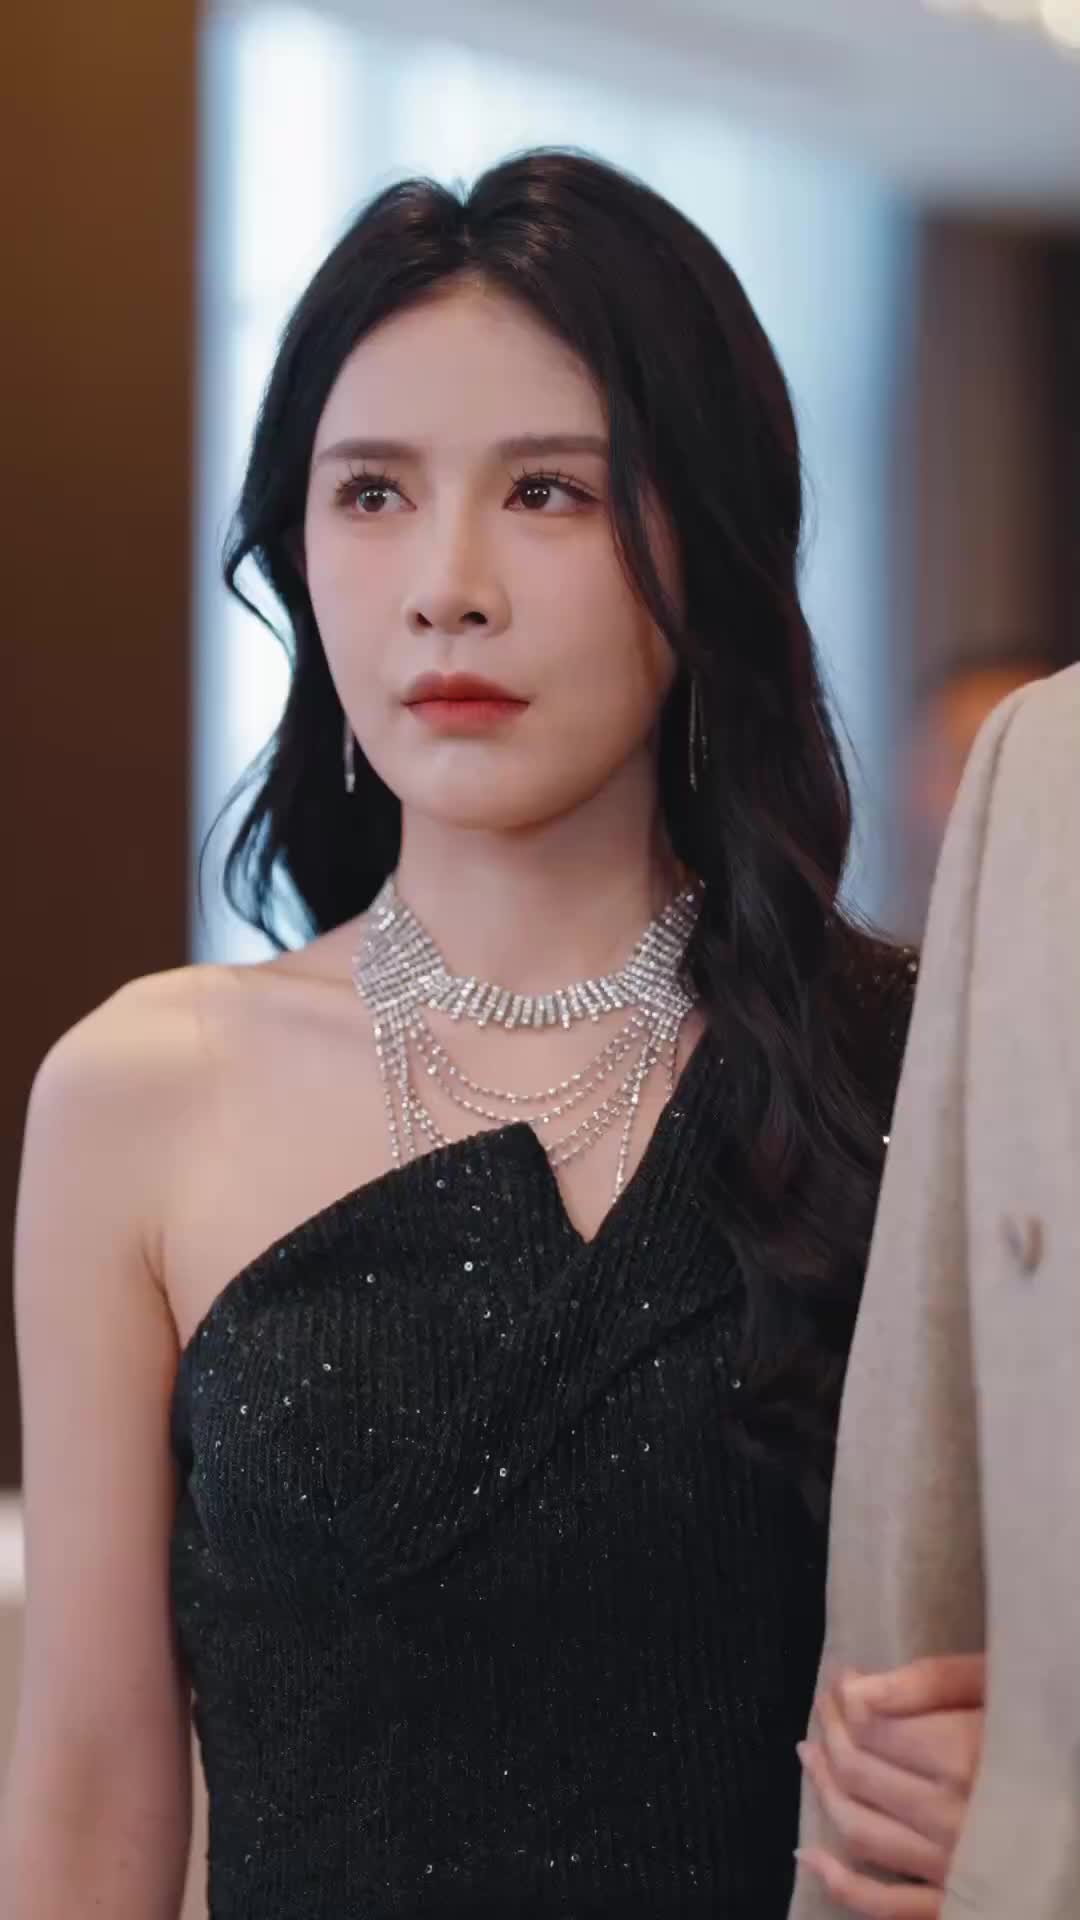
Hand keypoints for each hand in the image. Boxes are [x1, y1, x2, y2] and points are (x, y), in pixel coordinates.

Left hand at [795, 1653, 984, 1916]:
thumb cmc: (1058, 1733)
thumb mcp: (1004, 1686)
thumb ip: (931, 1682)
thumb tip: (858, 1688)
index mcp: (964, 1756)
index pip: (870, 1725)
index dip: (845, 1697)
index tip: (842, 1679)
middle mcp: (951, 1816)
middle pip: (859, 1772)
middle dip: (830, 1732)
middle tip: (824, 1707)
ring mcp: (952, 1867)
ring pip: (860, 1830)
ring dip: (824, 1789)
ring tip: (810, 1754)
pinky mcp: (959, 1904)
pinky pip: (885, 1907)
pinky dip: (839, 1884)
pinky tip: (809, 1857)